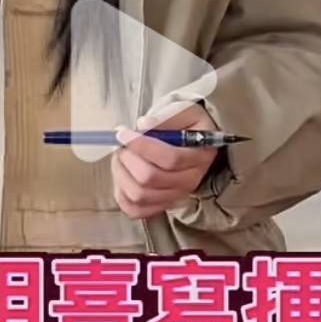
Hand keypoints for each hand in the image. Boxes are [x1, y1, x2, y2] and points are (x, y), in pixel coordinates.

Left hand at [111, 103, 220, 220]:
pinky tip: (122, 175)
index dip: (141, 145)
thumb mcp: (184, 111)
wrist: (191, 141)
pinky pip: (135, 210)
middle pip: (151, 178)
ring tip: (120, 156)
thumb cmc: (186, 125)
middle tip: (120, 144)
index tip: (122, 132)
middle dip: (128, 158)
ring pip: (139, 195)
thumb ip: (166, 117)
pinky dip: (121, 194)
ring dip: (121, 174)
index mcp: (200, 156)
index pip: (170, 158)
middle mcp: (190, 180)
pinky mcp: (160, 205)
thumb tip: (143, 125)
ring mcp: (175, 196)